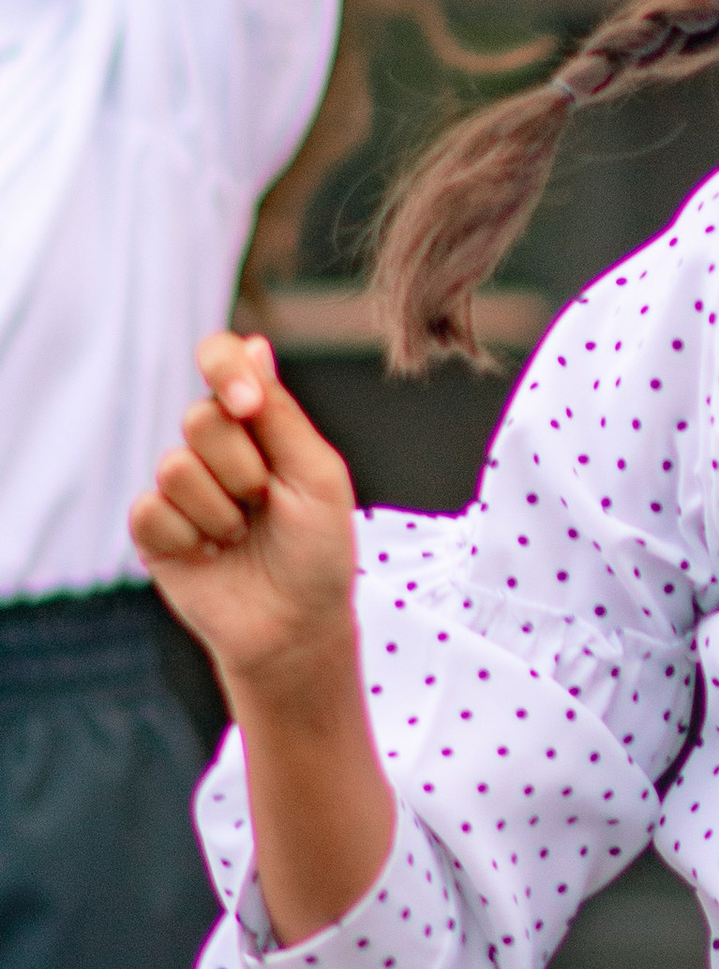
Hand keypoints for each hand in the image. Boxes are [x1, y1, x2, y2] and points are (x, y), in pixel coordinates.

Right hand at [131, 332, 360, 692]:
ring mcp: (179, 486)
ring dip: (222, 512)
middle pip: (200, 419)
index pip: (222, 360)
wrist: (296, 624)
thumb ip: (281, 414)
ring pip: (175, 467)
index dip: (225, 369)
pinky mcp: (151, 527)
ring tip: (242, 534)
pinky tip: (210, 555)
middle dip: (244, 469)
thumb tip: (254, 344)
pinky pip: (151, 510)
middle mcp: (213, 446)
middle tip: (266, 504)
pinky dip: (190, 538)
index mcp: (257, 422)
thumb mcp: (317, 476)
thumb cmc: (319, 549)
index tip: (248, 406)